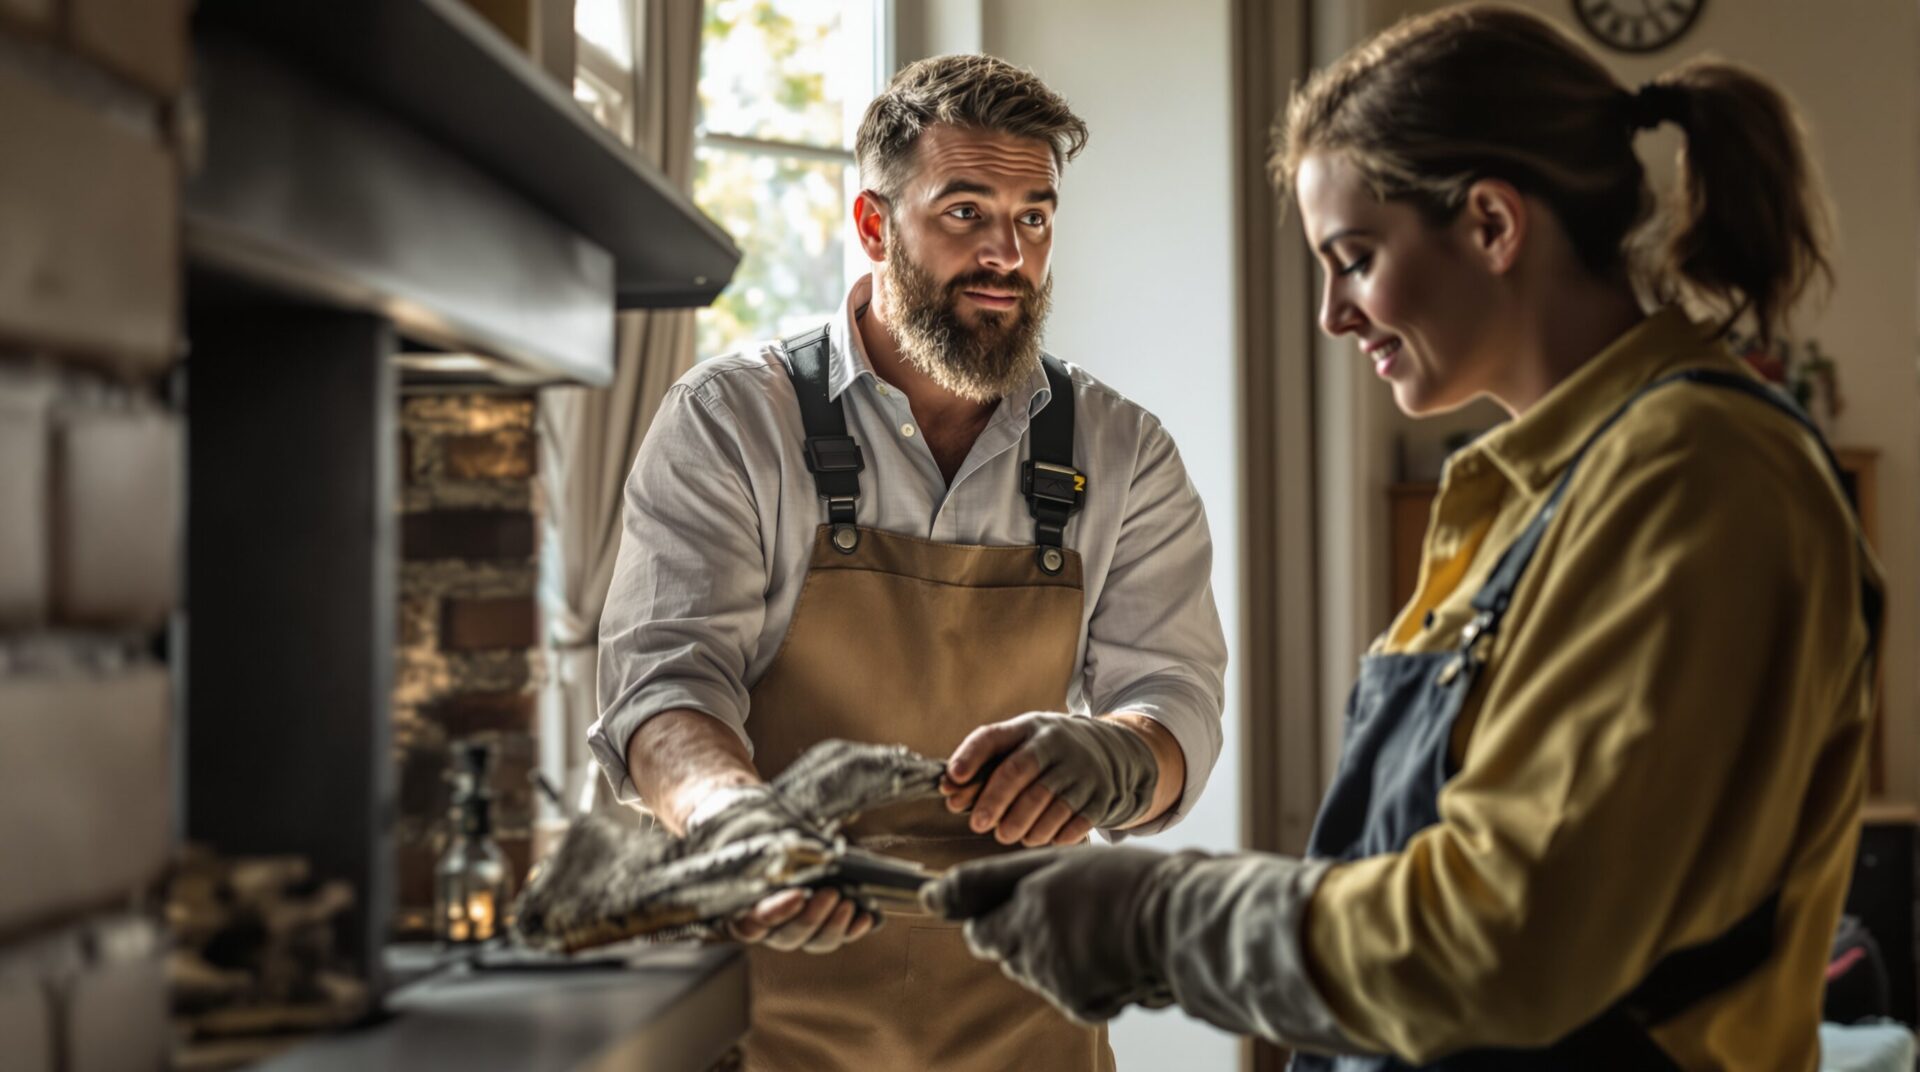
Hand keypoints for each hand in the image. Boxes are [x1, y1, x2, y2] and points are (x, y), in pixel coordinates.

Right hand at [684, 786, 880, 952]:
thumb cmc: (765, 833)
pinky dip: (851, 929)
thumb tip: (789, 843)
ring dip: (833, 925)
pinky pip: (835, 937)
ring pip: (813, 942)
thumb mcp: (764, 834)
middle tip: (831, 893)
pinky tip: (865, 917)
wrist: (782, 832)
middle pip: (786, 937)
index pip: (751, 924)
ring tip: (849, 903)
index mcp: (743, 907)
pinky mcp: (821, 927)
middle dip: (811, 918)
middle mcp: (769, 924)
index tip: (799, 895)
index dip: (775, 913)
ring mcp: (796, 927)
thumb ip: (770, 843)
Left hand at [923, 845, 1184, 1022]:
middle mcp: (1031, 946)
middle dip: (1016, 932)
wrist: (1181, 921)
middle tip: (1063, 912)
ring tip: (1093, 930)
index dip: (990, 909)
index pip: (976, 920)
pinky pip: (1061, 992)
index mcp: (1024, 906)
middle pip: (998, 946)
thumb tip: (929, 897)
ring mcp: (1054, 979)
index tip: (1011, 904)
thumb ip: (992, 880)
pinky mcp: (1078, 1003)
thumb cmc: (1124, 880)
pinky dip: (1077, 978)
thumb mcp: (1057, 861)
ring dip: (1047, 954)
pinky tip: (1106, 955)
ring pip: (1030, 968)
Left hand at [940, 713, 1157, 844]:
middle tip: (979, 825)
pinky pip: (1074, 821)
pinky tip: (1039, 838)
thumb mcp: (1020, 744)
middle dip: (995, 801)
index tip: (952, 780)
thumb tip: (949, 791)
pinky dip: (1053, 835)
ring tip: (1007, 835)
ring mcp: (1081, 770)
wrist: (1111, 750)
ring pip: (1047, 802)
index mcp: (1028, 728)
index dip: (970, 757)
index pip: (993, 737)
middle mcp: (1055, 744)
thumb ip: (983, 764)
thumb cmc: (1048, 752)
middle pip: (1020, 771)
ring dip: (1023, 825)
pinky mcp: (1100, 796)